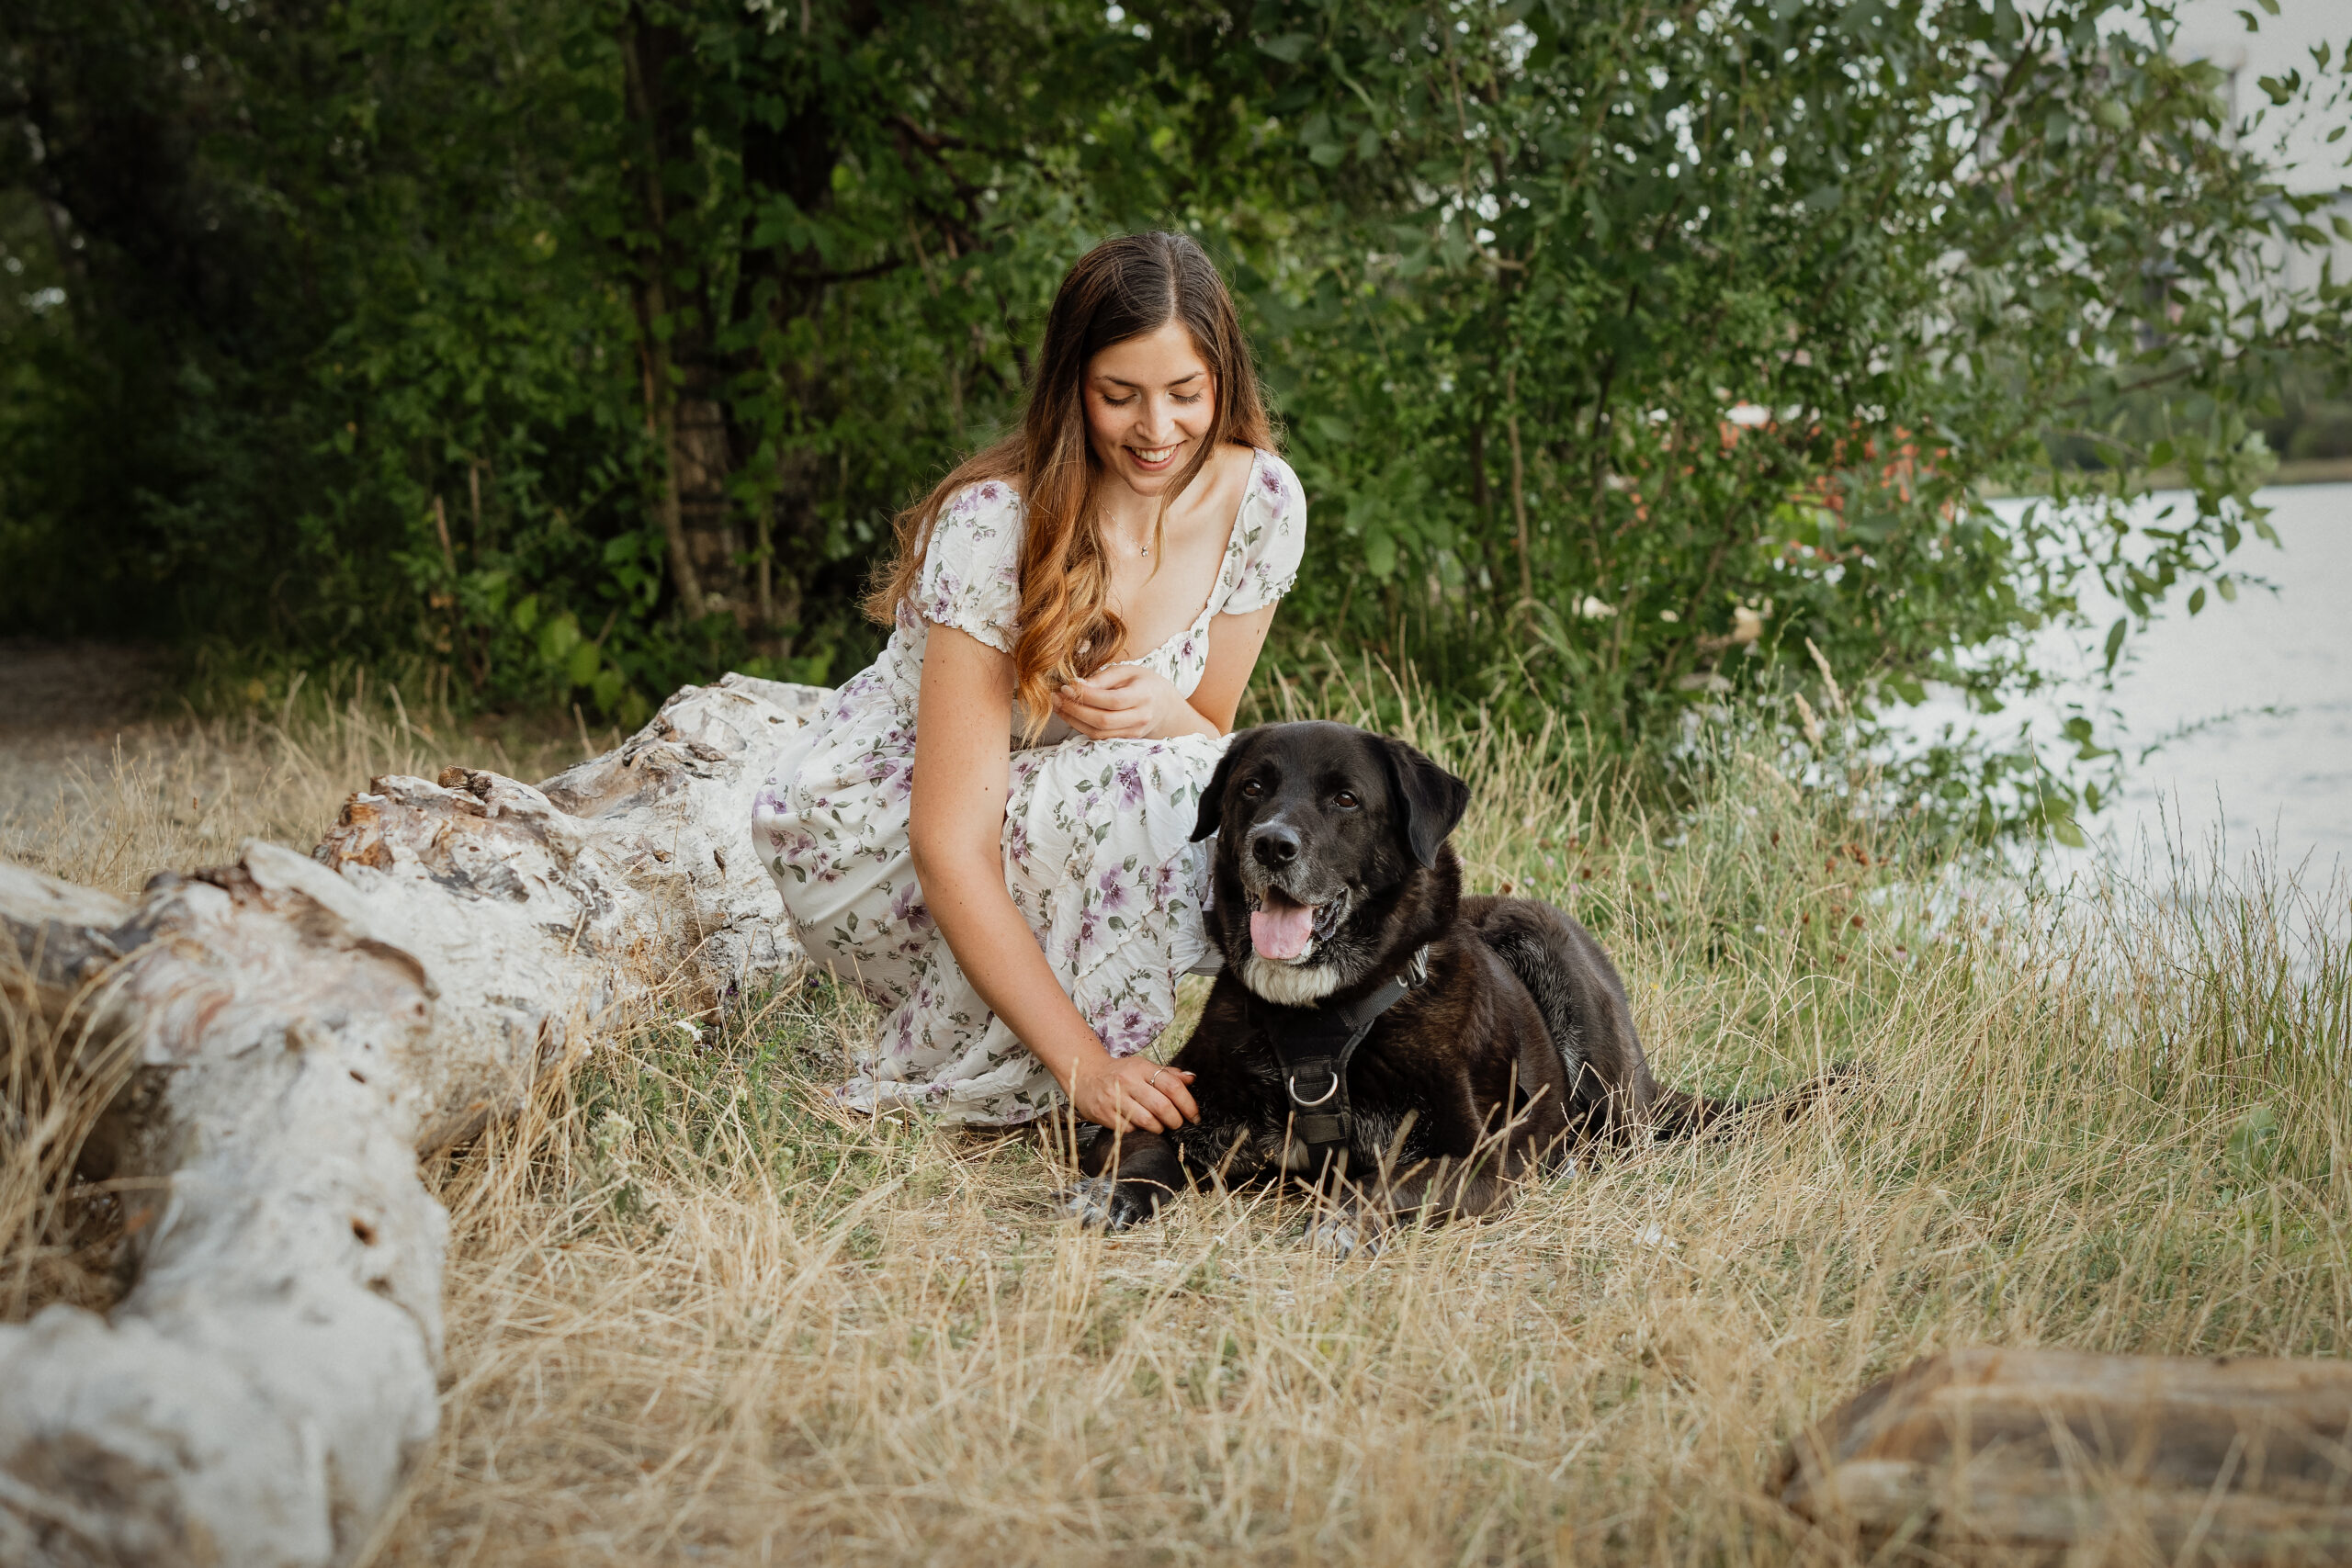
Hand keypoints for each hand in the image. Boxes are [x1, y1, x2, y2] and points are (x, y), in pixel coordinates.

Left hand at [1055, 664, 1186, 740]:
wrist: (1165, 707)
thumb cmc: (1144, 683)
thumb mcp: (1128, 671)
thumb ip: (1103, 678)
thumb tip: (1077, 685)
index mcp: (1143, 696)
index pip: (1112, 700)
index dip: (1087, 695)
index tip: (1067, 686)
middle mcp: (1140, 717)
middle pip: (1103, 720)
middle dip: (1075, 710)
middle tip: (1056, 697)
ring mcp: (1133, 732)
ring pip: (1098, 732)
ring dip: (1073, 720)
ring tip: (1058, 705)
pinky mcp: (1125, 740)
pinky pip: (1099, 737)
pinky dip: (1081, 727)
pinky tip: (1069, 714)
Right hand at [1068, 1053, 1197, 1133]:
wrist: (1085, 1075)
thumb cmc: (1119, 1073)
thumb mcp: (1142, 1066)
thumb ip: (1168, 1074)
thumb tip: (1192, 1079)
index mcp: (1141, 1068)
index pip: (1172, 1086)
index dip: (1188, 1104)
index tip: (1194, 1115)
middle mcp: (1128, 1082)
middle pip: (1162, 1106)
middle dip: (1176, 1120)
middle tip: (1178, 1123)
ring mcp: (1114, 1099)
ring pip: (1147, 1121)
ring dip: (1160, 1128)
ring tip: (1161, 1126)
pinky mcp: (1104, 1114)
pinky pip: (1130, 1130)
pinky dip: (1141, 1132)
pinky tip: (1142, 1128)